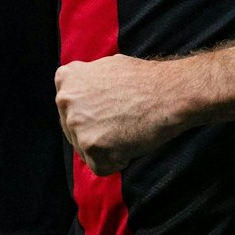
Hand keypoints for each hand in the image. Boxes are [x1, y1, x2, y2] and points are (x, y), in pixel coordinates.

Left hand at [55, 54, 189, 176]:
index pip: (69, 109)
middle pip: (74, 131)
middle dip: (96, 133)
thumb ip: (87, 83)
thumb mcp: (105, 67)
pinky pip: (100, 167)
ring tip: (128, 130)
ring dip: (106, 148)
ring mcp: (76, 123)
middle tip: (122, 124)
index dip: (91, 116)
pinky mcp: (91, 146)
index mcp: (66, 79)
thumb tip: (81, 98)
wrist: (170, 93)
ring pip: (85, 150)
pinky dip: (117, 162)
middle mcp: (65, 100)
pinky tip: (131, 143)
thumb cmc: (145, 80)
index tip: (108, 114)